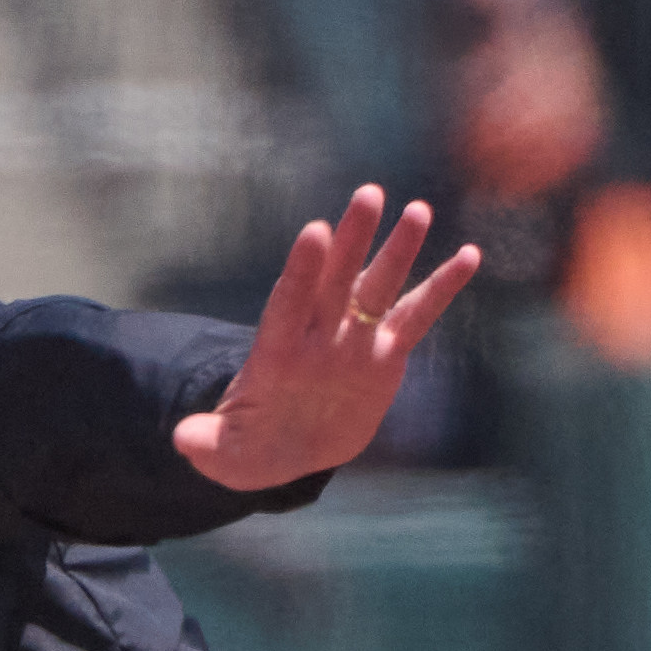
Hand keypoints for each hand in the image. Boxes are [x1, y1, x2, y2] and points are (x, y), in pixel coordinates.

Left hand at [174, 186, 482, 491]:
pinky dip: (442, 288)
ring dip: (398, 251)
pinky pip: (417, 317)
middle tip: (369, 194)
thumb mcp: (223, 455)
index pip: (287, 305)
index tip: (315, 231)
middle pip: (335, 280)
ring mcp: (352, 340)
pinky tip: (469, 255)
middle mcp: (317, 336)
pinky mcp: (385, 354)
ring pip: (377, 288)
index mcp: (276, 354)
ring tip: (418, 210)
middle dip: (352, 240)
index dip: (301, 271)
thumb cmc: (250, 450)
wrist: (288, 450)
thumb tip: (181, 438)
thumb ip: (206, 442)